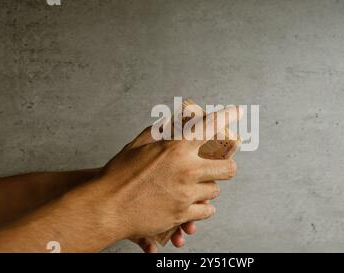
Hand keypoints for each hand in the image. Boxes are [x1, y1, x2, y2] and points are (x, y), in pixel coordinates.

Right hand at [73, 106, 239, 244]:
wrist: (106, 207)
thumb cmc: (118, 174)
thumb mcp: (138, 144)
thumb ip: (161, 130)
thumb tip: (174, 119)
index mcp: (176, 147)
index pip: (210, 126)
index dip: (227, 116)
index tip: (237, 112)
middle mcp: (186, 169)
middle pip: (227, 167)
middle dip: (226, 165)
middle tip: (219, 165)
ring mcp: (186, 194)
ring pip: (216, 191)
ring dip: (209, 187)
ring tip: (196, 186)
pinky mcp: (182, 214)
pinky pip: (206, 212)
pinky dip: (202, 208)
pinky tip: (193, 204)